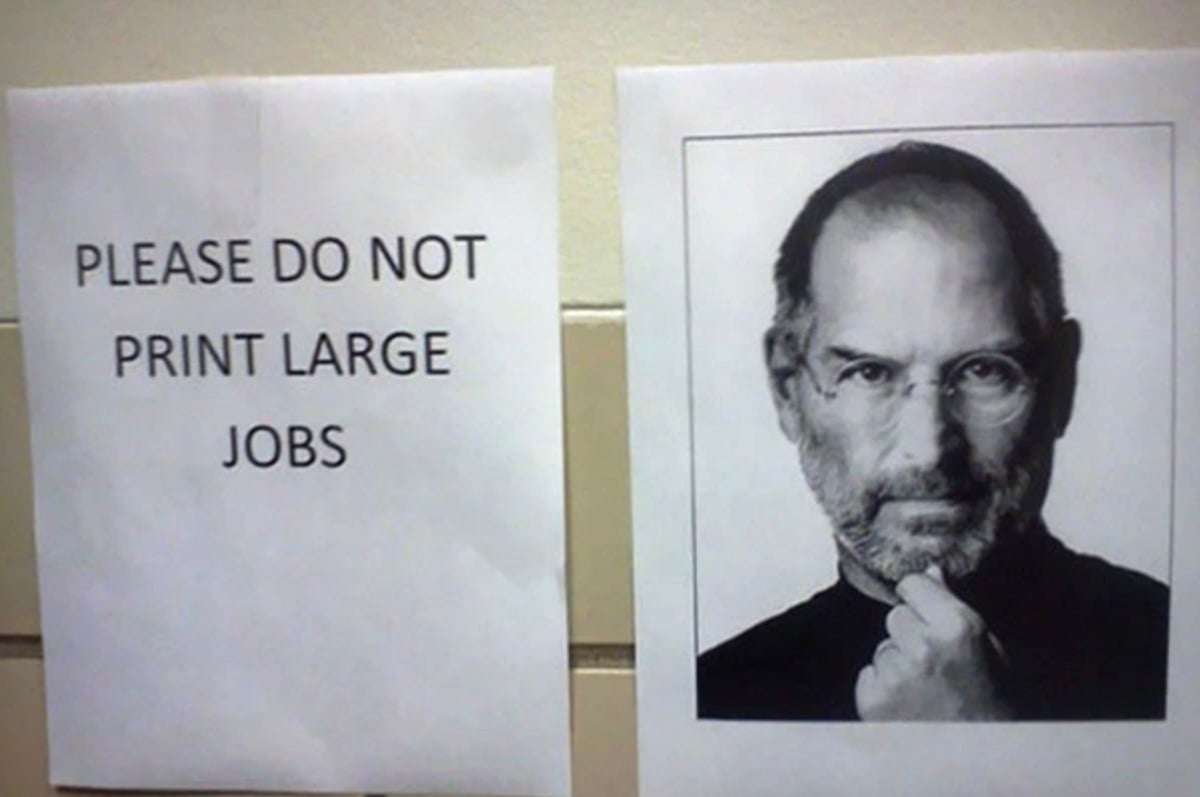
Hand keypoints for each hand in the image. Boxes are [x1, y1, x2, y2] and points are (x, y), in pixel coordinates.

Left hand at [854, 565, 1010, 720]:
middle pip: (895, 615)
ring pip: (882, 647)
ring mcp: (895, 673)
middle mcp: (922, 645)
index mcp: (956, 626)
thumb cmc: (990, 699)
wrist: (980, 757)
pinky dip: (883, 686)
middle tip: (933, 661)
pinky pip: (869, 674)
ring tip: (924, 687)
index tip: (926, 610)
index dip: (919, 597)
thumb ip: (955, 606)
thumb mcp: (987, 647)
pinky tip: (908, 703)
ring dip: (896, 662)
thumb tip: (931, 569)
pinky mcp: (873, 698)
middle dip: (909, 632)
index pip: (912, 583)